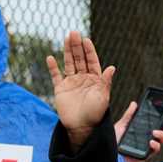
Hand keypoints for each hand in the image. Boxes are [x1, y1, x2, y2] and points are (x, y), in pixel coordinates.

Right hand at [46, 32, 114, 146]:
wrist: (82, 128)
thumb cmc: (96, 114)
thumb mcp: (103, 97)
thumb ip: (106, 82)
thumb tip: (112, 67)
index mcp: (95, 79)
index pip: (92, 61)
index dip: (89, 51)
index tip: (86, 40)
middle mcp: (83, 78)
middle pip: (79, 59)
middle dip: (77, 46)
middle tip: (74, 33)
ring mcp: (71, 83)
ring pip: (68, 63)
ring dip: (67, 51)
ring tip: (66, 38)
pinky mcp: (61, 89)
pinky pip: (56, 76)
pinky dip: (52, 67)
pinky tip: (50, 57)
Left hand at [114, 101, 162, 161]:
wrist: (109, 152)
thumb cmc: (115, 139)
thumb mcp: (122, 125)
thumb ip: (129, 115)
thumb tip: (134, 104)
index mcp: (146, 129)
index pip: (158, 122)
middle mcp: (149, 137)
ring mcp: (149, 147)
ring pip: (162, 140)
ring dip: (161, 134)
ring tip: (155, 132)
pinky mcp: (146, 155)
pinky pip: (155, 150)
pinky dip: (155, 145)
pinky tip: (151, 142)